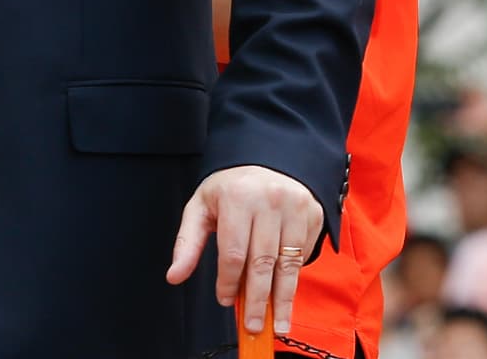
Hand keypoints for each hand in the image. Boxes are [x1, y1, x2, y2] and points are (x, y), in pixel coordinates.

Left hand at [166, 165, 321, 336]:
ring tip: (276, 325)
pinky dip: (293, 279)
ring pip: (287, 265)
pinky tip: (285, 294)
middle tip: (252, 326)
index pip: (233, 251)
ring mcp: (294, 208)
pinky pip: (303, 257)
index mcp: (237, 196)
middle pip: (262, 263)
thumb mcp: (202, 206)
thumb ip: (187, 242)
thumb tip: (174, 275)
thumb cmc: (231, 188)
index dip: (228, 282)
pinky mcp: (312, 216)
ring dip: (281, 300)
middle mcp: (268, 200)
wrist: (267, 160)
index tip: (225, 300)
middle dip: (256, 300)